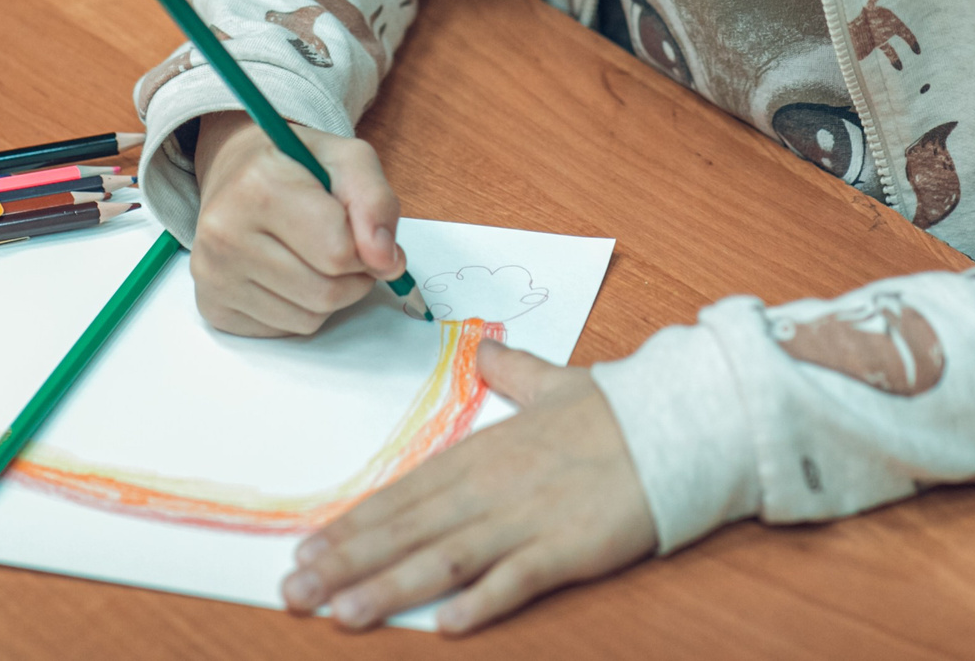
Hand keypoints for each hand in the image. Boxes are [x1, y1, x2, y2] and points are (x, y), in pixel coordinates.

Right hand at [190, 111, 407, 336]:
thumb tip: (386, 261)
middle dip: (352, 276)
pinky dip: (299, 309)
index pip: (338, 251)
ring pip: (308, 318)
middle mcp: (224, 232)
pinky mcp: (212, 306)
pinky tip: (287, 274)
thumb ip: (376, 203)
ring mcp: (212, 274)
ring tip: (314, 257)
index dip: (367, 247)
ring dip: (329, 296)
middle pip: (325, 292)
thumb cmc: (296, 167)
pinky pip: (284, 330)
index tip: (362, 231)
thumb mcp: (347, 161)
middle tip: (345, 248)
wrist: (235, 174)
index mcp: (258, 185)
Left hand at [281, 341, 657, 632]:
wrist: (680, 421)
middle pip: (407, 530)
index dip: (352, 524)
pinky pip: (517, 580)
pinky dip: (481, 601)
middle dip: (347, 563)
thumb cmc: (617, 409)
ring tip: (340, 612)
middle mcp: (492, 486)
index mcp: (483, 451)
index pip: (403, 493)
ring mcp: (528, 519)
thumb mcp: (554, 383)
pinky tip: (445, 625)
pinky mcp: (568, 548)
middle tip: (294, 591)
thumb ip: (512, 371)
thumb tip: (486, 349)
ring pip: (444, 559)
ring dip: (388, 588)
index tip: (306, 548)